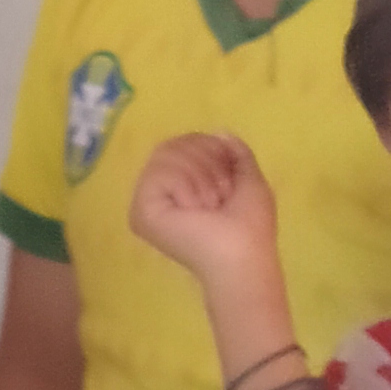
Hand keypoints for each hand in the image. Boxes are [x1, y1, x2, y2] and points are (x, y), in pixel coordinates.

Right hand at [127, 130, 279, 285]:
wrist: (242, 257)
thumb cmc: (250, 227)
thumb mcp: (249, 180)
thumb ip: (236, 154)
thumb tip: (220, 133)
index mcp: (180, 185)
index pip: (184, 141)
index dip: (212, 149)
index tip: (229, 180)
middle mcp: (158, 191)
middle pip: (174, 142)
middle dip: (207, 162)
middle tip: (219, 197)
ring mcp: (146, 202)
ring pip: (167, 153)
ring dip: (200, 177)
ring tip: (208, 207)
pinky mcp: (140, 211)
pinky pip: (160, 172)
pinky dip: (186, 187)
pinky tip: (193, 210)